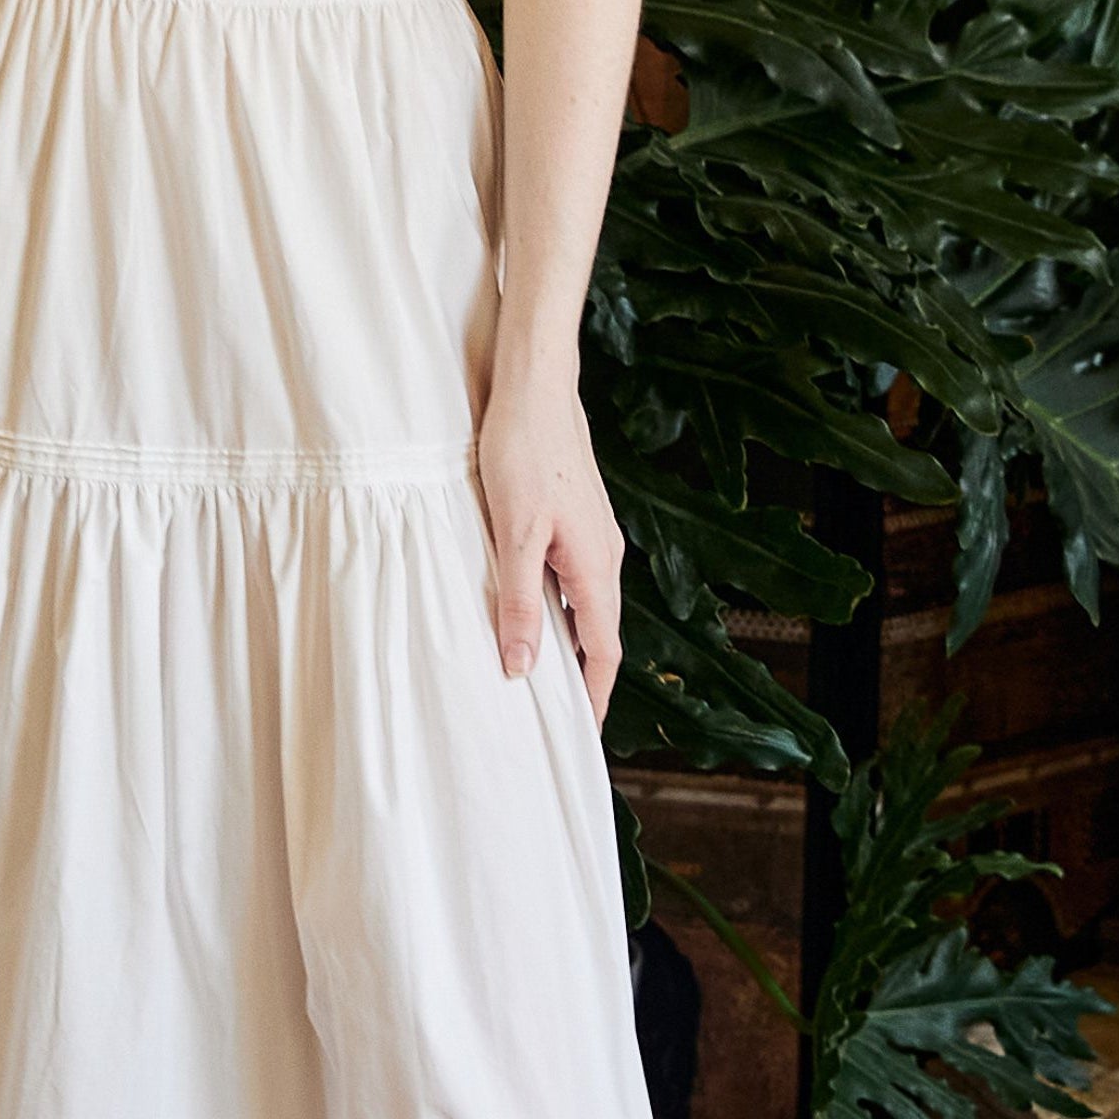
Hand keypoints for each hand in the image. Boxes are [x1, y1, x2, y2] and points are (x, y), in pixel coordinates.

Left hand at [477, 362, 623, 728]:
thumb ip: (518, 602)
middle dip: (582, 676)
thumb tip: (521, 666)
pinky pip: (571, 578)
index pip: (604, 650)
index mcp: (595, 567)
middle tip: (556, 715)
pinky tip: (527, 609)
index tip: (583, 734)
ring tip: (538, 674)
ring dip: (566, 641)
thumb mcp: (514, 534)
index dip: (595, 696)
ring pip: (583, 605)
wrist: (535, 384)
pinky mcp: (574, 517)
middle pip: (598, 632)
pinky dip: (555, 606)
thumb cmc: (522, 450)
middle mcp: (603, 555)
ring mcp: (591, 535)